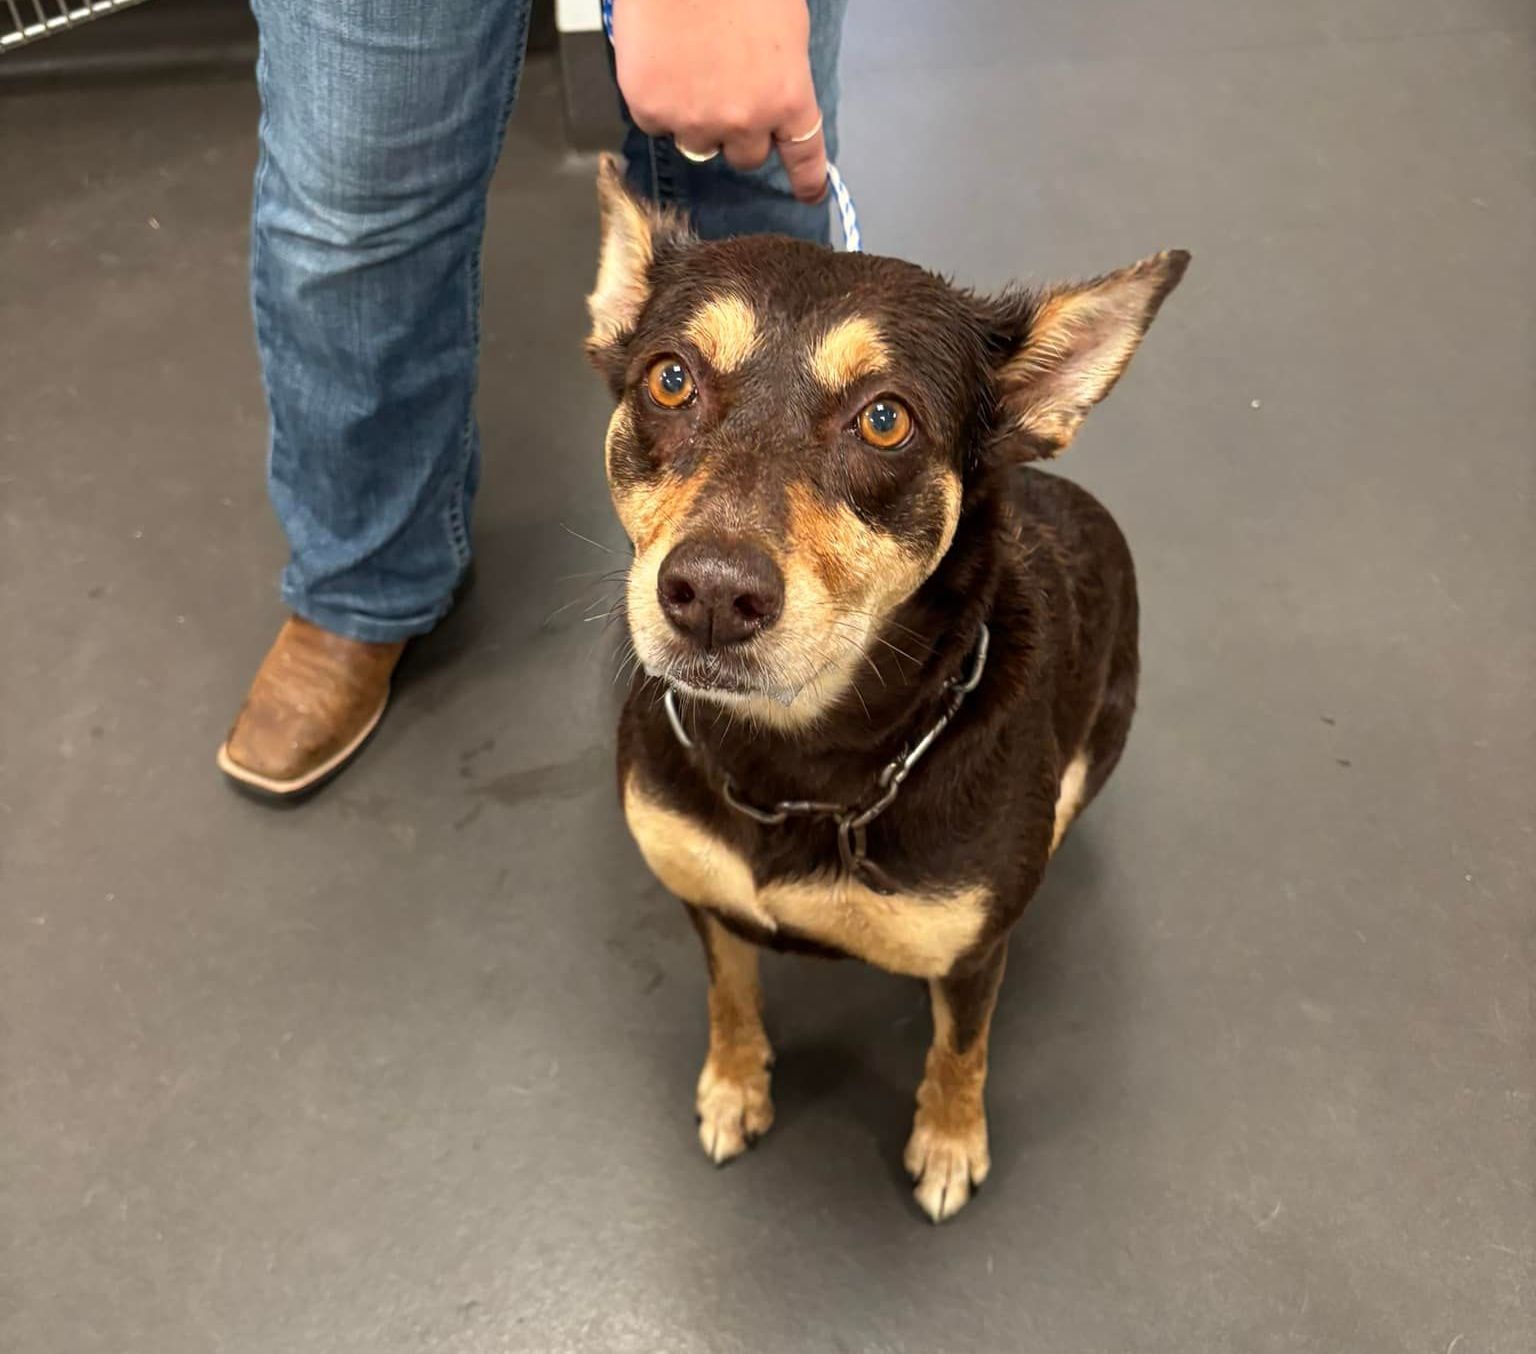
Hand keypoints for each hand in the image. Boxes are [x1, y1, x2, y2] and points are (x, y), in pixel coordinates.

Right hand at [612, 0, 826, 202]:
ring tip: (688, 70)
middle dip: (738, 133)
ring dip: (696, 120)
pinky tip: (660, 62)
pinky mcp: (653, 112)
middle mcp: (745, 121)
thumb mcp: (784, 26)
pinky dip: (658, 101)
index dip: (807, 180)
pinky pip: (657, 124)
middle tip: (723, 92)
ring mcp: (696, 121)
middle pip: (746, 158)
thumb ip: (781, 75)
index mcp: (787, 97)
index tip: (810, 194)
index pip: (804, 156)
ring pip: (698, 145)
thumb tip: (772, 100)